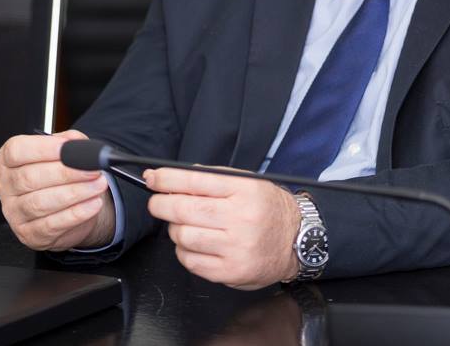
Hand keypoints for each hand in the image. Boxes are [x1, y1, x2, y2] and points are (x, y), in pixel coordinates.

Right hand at [0, 129, 115, 250]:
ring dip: (75, 193)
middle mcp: (6, 186)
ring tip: (98, 185)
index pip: (16, 151)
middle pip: (29, 178)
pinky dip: (76, 214)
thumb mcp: (66, 153)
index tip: (68, 148)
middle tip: (93, 170)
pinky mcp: (29, 234)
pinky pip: (51, 225)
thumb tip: (78, 145)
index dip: (43, 148)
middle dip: (66, 173)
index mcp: (9, 161)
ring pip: (40, 203)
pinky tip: (93, 204)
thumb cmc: (62, 176)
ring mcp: (14, 213)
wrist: (70, 208)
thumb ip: (71, 143)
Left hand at [145, 167, 300, 289]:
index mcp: (245, 190)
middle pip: (183, 209)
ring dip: (176, 230)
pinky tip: (196, 244)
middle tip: (158, 203)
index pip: (194, 181)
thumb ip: (214, 179)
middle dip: (161, 204)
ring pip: (183, 236)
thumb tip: (173, 179)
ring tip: (186, 226)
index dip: (166, 179)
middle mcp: (241, 217)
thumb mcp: (248, 183)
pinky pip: (190, 260)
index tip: (152, 178)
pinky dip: (184, 251)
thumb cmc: (268, 209)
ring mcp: (235, 246)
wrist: (297, 240)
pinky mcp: (230, 271)